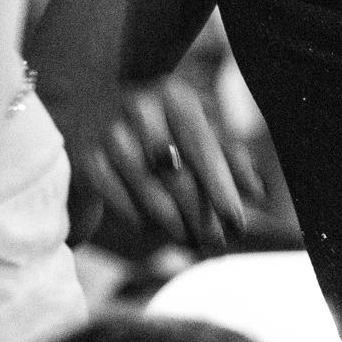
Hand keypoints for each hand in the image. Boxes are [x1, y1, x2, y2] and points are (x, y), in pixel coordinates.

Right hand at [77, 70, 258, 254]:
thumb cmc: (158, 124)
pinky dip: (142, 220)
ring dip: (176, 225)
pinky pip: (123, 203)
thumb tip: (256, 191)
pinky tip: (154, 227)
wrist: (85, 111)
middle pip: (178, 176)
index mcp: (173, 95)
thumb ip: (228, 156)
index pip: (203, 147)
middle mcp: (139, 109)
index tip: (237, 221)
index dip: (221, 188)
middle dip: (202, 217)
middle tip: (218, 247)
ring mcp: (110, 134)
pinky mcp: (88, 161)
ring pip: (151, 194)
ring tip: (193, 241)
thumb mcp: (193, 129)